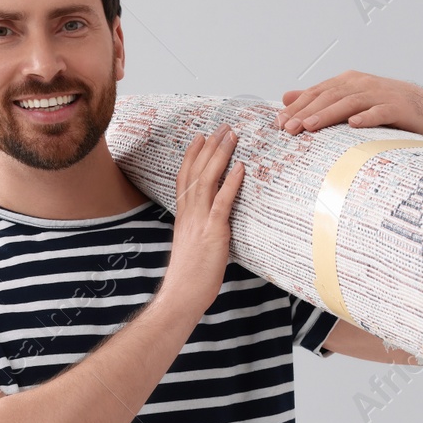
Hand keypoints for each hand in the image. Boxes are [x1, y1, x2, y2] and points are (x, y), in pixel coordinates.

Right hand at [156, 122, 244, 316]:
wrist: (182, 295)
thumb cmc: (190, 277)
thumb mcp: (193, 246)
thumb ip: (200, 230)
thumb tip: (213, 223)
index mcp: (183, 216)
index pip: (184, 177)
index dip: (192, 154)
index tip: (201, 136)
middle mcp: (188, 213)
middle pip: (196, 171)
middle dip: (209, 146)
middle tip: (223, 127)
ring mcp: (199, 221)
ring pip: (207, 179)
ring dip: (220, 155)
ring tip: (231, 137)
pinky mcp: (213, 232)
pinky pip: (221, 202)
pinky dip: (231, 183)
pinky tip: (240, 168)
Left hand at [276, 70, 422, 144]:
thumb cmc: (385, 109)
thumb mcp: (350, 102)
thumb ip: (320, 99)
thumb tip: (286, 97)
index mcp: (348, 82)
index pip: (317, 93)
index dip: (297, 107)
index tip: (279, 123)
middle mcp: (361, 84)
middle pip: (329, 96)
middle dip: (306, 112)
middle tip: (288, 128)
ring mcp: (380, 94)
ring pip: (349, 102)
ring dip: (328, 114)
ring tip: (310, 126)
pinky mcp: (398, 107)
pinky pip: (380, 112)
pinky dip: (366, 117)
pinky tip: (353, 125)